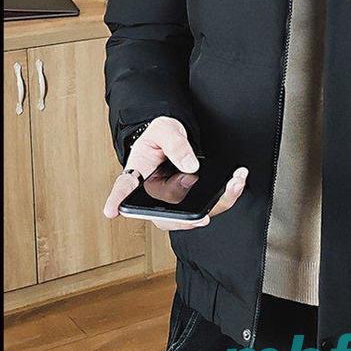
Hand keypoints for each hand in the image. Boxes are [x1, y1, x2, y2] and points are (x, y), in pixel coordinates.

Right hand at [103, 116, 247, 230]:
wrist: (173, 136)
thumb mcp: (165, 130)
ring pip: (192, 214)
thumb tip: (190, 166)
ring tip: (235, 184)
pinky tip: (238, 180)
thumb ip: (175, 144)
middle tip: (204, 217)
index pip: (124, 187)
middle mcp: (154, 194)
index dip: (117, 200)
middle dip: (187, 220)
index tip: (112, 210)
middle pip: (164, 217)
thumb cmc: (161, 135)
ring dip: (217, 204)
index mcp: (139, 174)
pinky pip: (209, 203)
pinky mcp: (193, 198)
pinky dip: (226, 195)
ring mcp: (174, 199)